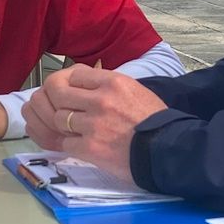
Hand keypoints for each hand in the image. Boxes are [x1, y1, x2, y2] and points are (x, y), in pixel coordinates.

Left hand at [22, 65, 165, 182]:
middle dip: (56, 102)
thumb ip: (109, 85)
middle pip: (58, 92)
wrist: (167, 150)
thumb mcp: (135, 90)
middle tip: (62, 111)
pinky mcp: (90, 147)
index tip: (72, 94)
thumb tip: (85, 81)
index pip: (74, 74)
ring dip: (64, 126)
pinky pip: (65, 143)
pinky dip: (70, 146)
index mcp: (113, 81)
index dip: (69, 85)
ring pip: (59, 118)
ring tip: (76, 132)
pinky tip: (80, 147)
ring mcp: (93, 123)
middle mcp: (100, 99)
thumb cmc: (155, 121)